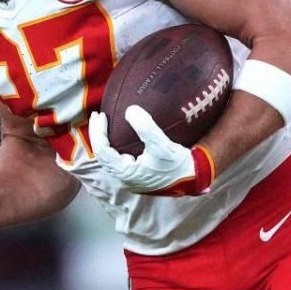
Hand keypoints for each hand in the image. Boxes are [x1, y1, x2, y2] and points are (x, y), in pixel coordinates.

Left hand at [89, 105, 214, 195]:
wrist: (193, 179)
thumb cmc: (178, 165)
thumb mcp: (163, 145)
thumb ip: (146, 128)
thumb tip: (130, 110)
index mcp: (126, 173)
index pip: (102, 151)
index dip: (98, 132)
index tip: (101, 115)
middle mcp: (124, 178)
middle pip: (102, 155)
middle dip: (97, 135)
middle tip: (98, 116)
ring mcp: (129, 178)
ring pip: (108, 159)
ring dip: (104, 141)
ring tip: (104, 124)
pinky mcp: (136, 175)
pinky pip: (117, 159)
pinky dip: (113, 146)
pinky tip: (118, 135)